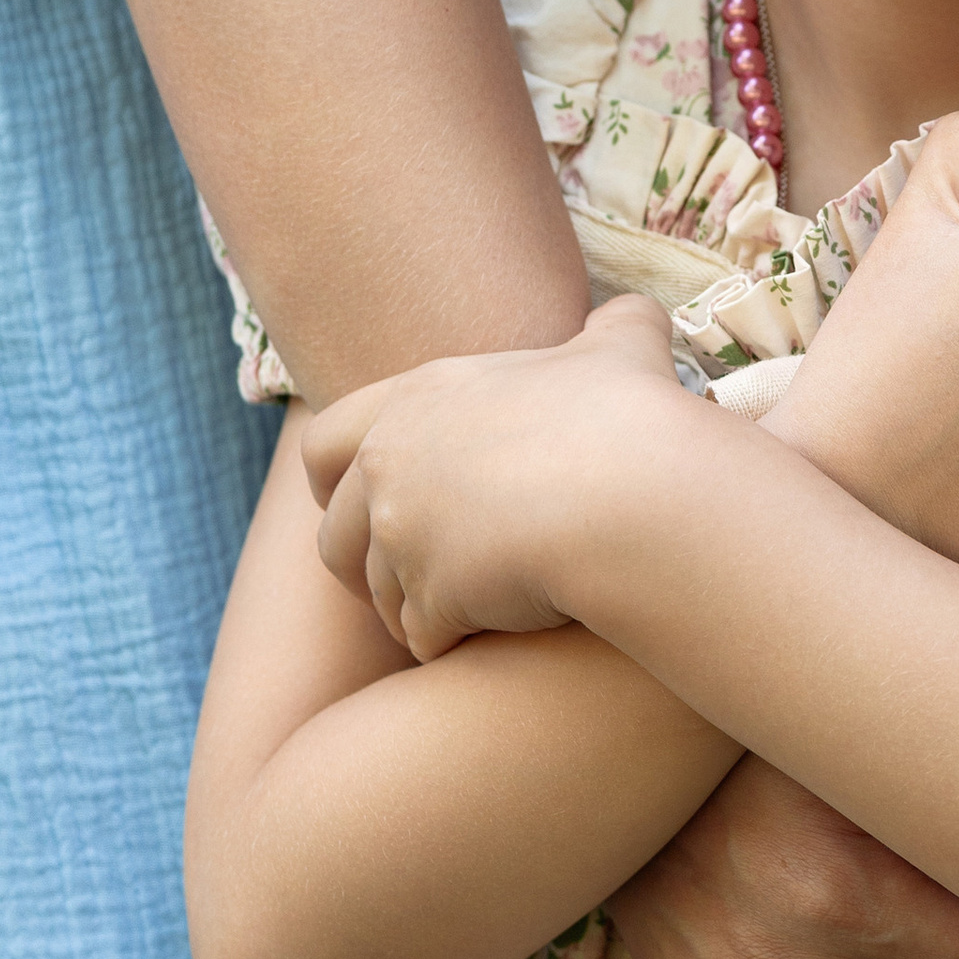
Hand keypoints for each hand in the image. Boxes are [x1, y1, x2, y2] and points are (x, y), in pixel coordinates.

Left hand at [302, 296, 685, 659]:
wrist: (633, 493)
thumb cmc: (628, 414)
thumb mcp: (623, 347)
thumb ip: (614, 326)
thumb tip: (633, 315)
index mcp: (419, 399)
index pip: (325, 441)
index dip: (333, 479)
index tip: (363, 500)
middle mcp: (391, 466)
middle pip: (335, 532)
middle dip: (359, 564)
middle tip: (397, 580)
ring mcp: (404, 536)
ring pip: (378, 594)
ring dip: (409, 609)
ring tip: (455, 619)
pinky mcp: (432, 598)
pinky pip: (422, 637)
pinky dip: (447, 644)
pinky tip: (485, 643)